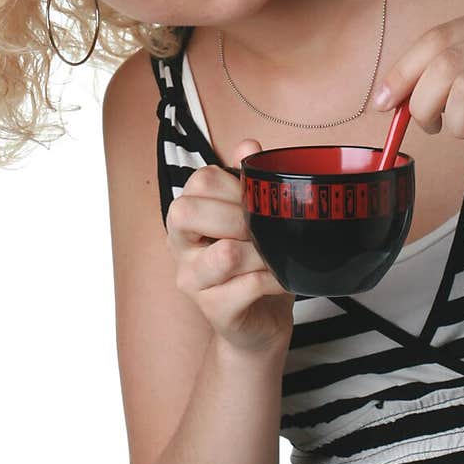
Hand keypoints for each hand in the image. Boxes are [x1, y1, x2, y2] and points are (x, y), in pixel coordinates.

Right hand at [164, 139, 294, 356]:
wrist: (261, 319)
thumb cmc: (255, 261)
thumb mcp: (252, 216)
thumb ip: (247, 180)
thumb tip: (248, 144)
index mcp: (187, 217)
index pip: (198, 182)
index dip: (232, 185)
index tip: (256, 200)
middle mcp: (179, 247)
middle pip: (188, 212)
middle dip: (238, 216)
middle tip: (265, 229)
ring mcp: (192, 281)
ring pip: (223, 254)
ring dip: (261, 252)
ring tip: (276, 256)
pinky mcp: (214, 311)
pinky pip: (247, 287)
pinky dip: (274, 279)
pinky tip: (283, 278)